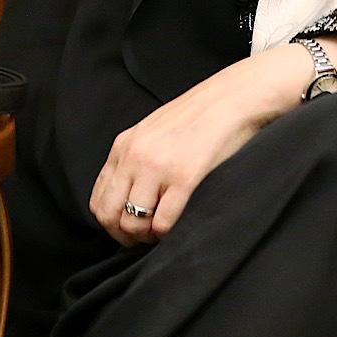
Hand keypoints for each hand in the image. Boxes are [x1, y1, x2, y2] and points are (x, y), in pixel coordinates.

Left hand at [90, 37, 336, 245]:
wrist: (238, 96)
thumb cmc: (204, 114)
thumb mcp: (156, 129)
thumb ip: (138, 156)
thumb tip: (132, 192)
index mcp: (124, 145)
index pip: (99, 198)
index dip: (111, 222)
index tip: (130, 228)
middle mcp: (135, 156)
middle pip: (109, 215)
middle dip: (125, 235)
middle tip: (145, 239)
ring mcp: (158, 167)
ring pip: (133, 223)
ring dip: (147, 237)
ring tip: (164, 234)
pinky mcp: (185, 177)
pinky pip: (163, 221)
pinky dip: (168, 233)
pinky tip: (180, 226)